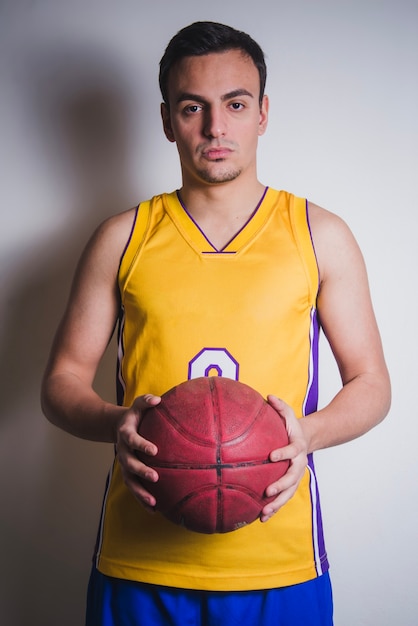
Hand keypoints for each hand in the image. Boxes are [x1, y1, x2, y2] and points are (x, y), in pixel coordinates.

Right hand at [116, 394, 160, 510]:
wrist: (120, 427)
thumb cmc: (136, 415)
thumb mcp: (139, 405)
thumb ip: (147, 401)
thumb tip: (158, 399)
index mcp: (125, 434)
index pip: (132, 440)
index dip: (141, 445)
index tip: (154, 450)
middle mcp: (123, 451)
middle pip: (129, 464)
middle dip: (141, 471)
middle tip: (155, 477)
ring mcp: (125, 464)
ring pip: (129, 481)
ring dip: (140, 493)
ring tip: (153, 503)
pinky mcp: (129, 474)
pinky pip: (134, 488)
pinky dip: (142, 500)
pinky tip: (155, 510)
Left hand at [260, 396, 307, 522]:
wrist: (305, 440)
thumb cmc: (291, 427)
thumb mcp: (288, 414)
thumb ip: (280, 406)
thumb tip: (268, 396)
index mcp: (298, 447)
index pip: (292, 451)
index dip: (284, 453)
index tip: (271, 456)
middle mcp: (299, 464)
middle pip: (292, 478)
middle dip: (281, 485)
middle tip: (268, 491)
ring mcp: (295, 477)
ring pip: (289, 493)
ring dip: (277, 504)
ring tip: (264, 512)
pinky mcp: (290, 485)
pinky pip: (283, 498)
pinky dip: (274, 508)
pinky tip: (261, 517)